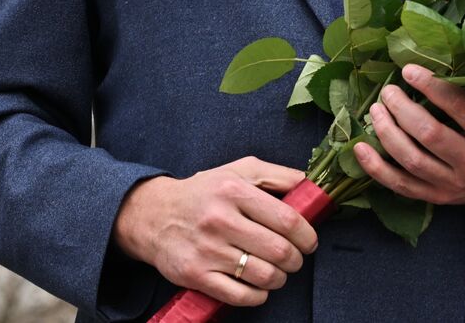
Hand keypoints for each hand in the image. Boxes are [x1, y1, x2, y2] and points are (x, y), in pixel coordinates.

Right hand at [112, 156, 317, 306]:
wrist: (152, 215)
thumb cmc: (205, 192)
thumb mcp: (240, 170)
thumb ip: (279, 175)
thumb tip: (312, 186)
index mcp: (234, 190)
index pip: (287, 220)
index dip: (307, 235)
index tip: (309, 241)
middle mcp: (220, 220)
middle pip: (279, 250)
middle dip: (296, 259)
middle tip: (296, 258)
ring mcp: (207, 250)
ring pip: (263, 275)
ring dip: (280, 278)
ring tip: (279, 271)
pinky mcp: (195, 275)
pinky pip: (240, 295)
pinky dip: (258, 295)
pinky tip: (259, 286)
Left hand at [355, 64, 464, 204]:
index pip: (461, 109)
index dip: (433, 88)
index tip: (409, 70)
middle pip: (430, 135)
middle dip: (403, 110)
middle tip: (388, 90)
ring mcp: (452, 184)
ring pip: (412, 160)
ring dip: (387, 134)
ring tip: (375, 110)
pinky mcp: (436, 197)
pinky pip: (401, 186)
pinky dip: (376, 169)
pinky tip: (359, 149)